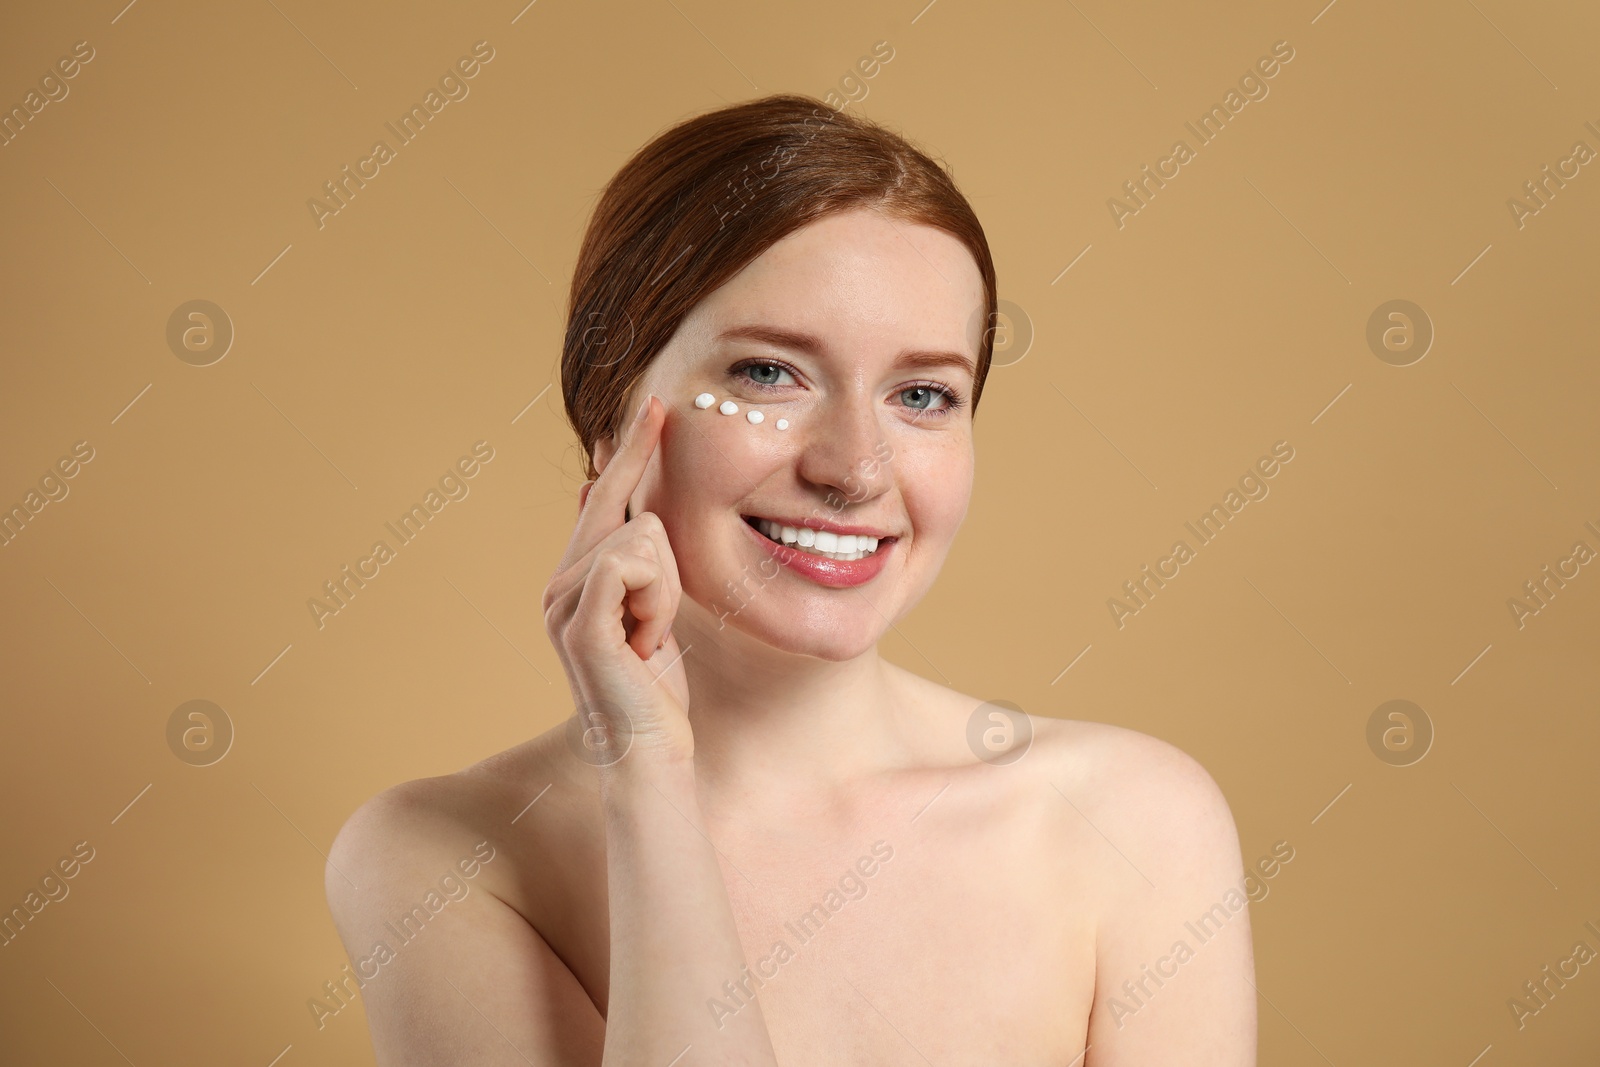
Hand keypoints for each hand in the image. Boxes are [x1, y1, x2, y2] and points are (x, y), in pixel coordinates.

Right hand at [542, 394, 691, 766]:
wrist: (649, 753)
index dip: (630, 451)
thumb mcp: (654, 613)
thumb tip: (636, 510)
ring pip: (644, 538)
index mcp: (575, 577)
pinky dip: (656, 602)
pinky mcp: (581, 621)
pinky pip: (632, 564)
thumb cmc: (656, 691)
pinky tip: (645, 643)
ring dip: (666, 594)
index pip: (604, 497)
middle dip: (663, 568)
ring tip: (649, 644)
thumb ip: (642, 564)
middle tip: (651, 631)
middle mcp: (558, 583)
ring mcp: (563, 602)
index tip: (654, 405)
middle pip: (632, 514)